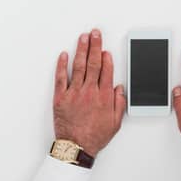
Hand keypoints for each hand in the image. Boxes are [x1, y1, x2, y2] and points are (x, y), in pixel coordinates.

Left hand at [51, 29, 124, 154]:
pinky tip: (64, 55)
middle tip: (95, 34)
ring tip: (83, 38)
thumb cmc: (95, 136)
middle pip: (94, 63)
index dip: (106, 58)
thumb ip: (119, 103)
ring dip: (81, 50)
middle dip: (95, 46)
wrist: (76, 146)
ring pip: (79, 66)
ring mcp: (74, 93)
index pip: (106, 71)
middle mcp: (89, 91)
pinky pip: (61, 77)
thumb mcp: (115, 122)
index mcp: (104, 97)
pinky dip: (62, 65)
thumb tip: (119, 88)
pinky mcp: (60, 97)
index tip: (106, 50)